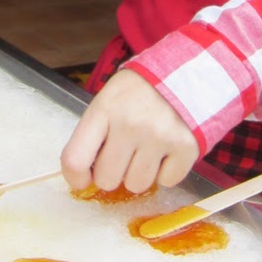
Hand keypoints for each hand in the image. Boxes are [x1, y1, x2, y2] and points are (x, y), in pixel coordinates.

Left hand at [62, 69, 198, 193]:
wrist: (184, 75)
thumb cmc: (137, 94)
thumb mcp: (108, 101)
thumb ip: (93, 136)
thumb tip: (85, 179)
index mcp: (104, 108)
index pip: (75, 159)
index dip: (76, 178)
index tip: (84, 179)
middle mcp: (131, 123)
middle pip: (107, 180)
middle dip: (114, 173)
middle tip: (124, 155)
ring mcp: (160, 136)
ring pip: (137, 186)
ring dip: (140, 173)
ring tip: (147, 149)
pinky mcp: (186, 147)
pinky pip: (167, 182)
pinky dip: (167, 171)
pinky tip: (167, 149)